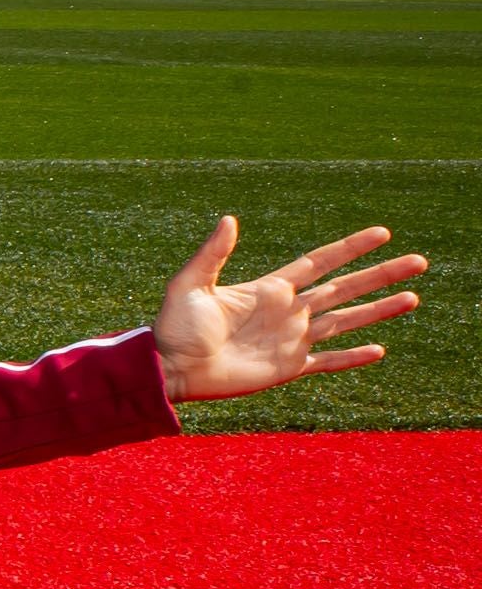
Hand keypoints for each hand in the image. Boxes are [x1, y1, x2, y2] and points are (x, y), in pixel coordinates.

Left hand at [152, 217, 425, 401]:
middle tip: (418, 262)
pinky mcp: (287, 367)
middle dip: (380, 275)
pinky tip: (379, 350)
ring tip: (413, 297)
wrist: (170, 369)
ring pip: (346, 321)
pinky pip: (327, 360)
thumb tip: (229, 219)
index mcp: (269, 289)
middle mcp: (288, 311)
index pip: (320, 262)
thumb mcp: (189, 284)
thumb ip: (212, 254)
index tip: (382, 234)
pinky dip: (352, 357)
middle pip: (344, 288)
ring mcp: (291, 339)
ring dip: (379, 310)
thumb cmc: (174, 327)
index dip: (351, 248)